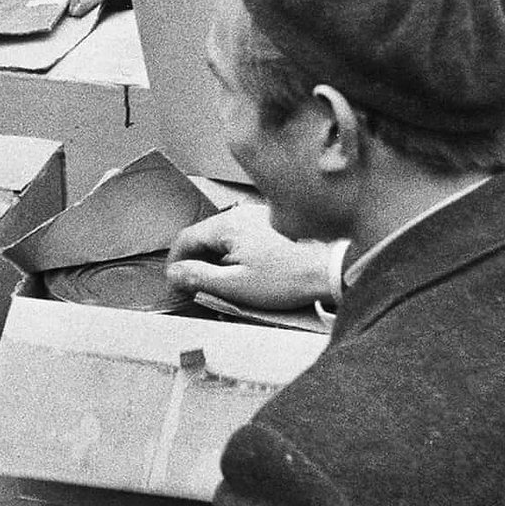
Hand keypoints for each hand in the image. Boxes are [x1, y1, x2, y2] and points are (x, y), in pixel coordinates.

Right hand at [167, 203, 338, 307]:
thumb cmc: (287, 278)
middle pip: (204, 238)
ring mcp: (256, 219)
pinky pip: (242, 240)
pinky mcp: (271, 228)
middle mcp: (240, 215)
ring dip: (215, 261)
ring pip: (223, 240)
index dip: (175, 263)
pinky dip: (234, 257)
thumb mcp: (236, 285)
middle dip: (196, 264)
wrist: (330, 270)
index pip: (186, 238)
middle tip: (195, 289)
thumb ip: (199, 277)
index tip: (175, 283)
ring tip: (220, 287)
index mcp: (227, 225)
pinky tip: (243, 276)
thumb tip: (174, 273)